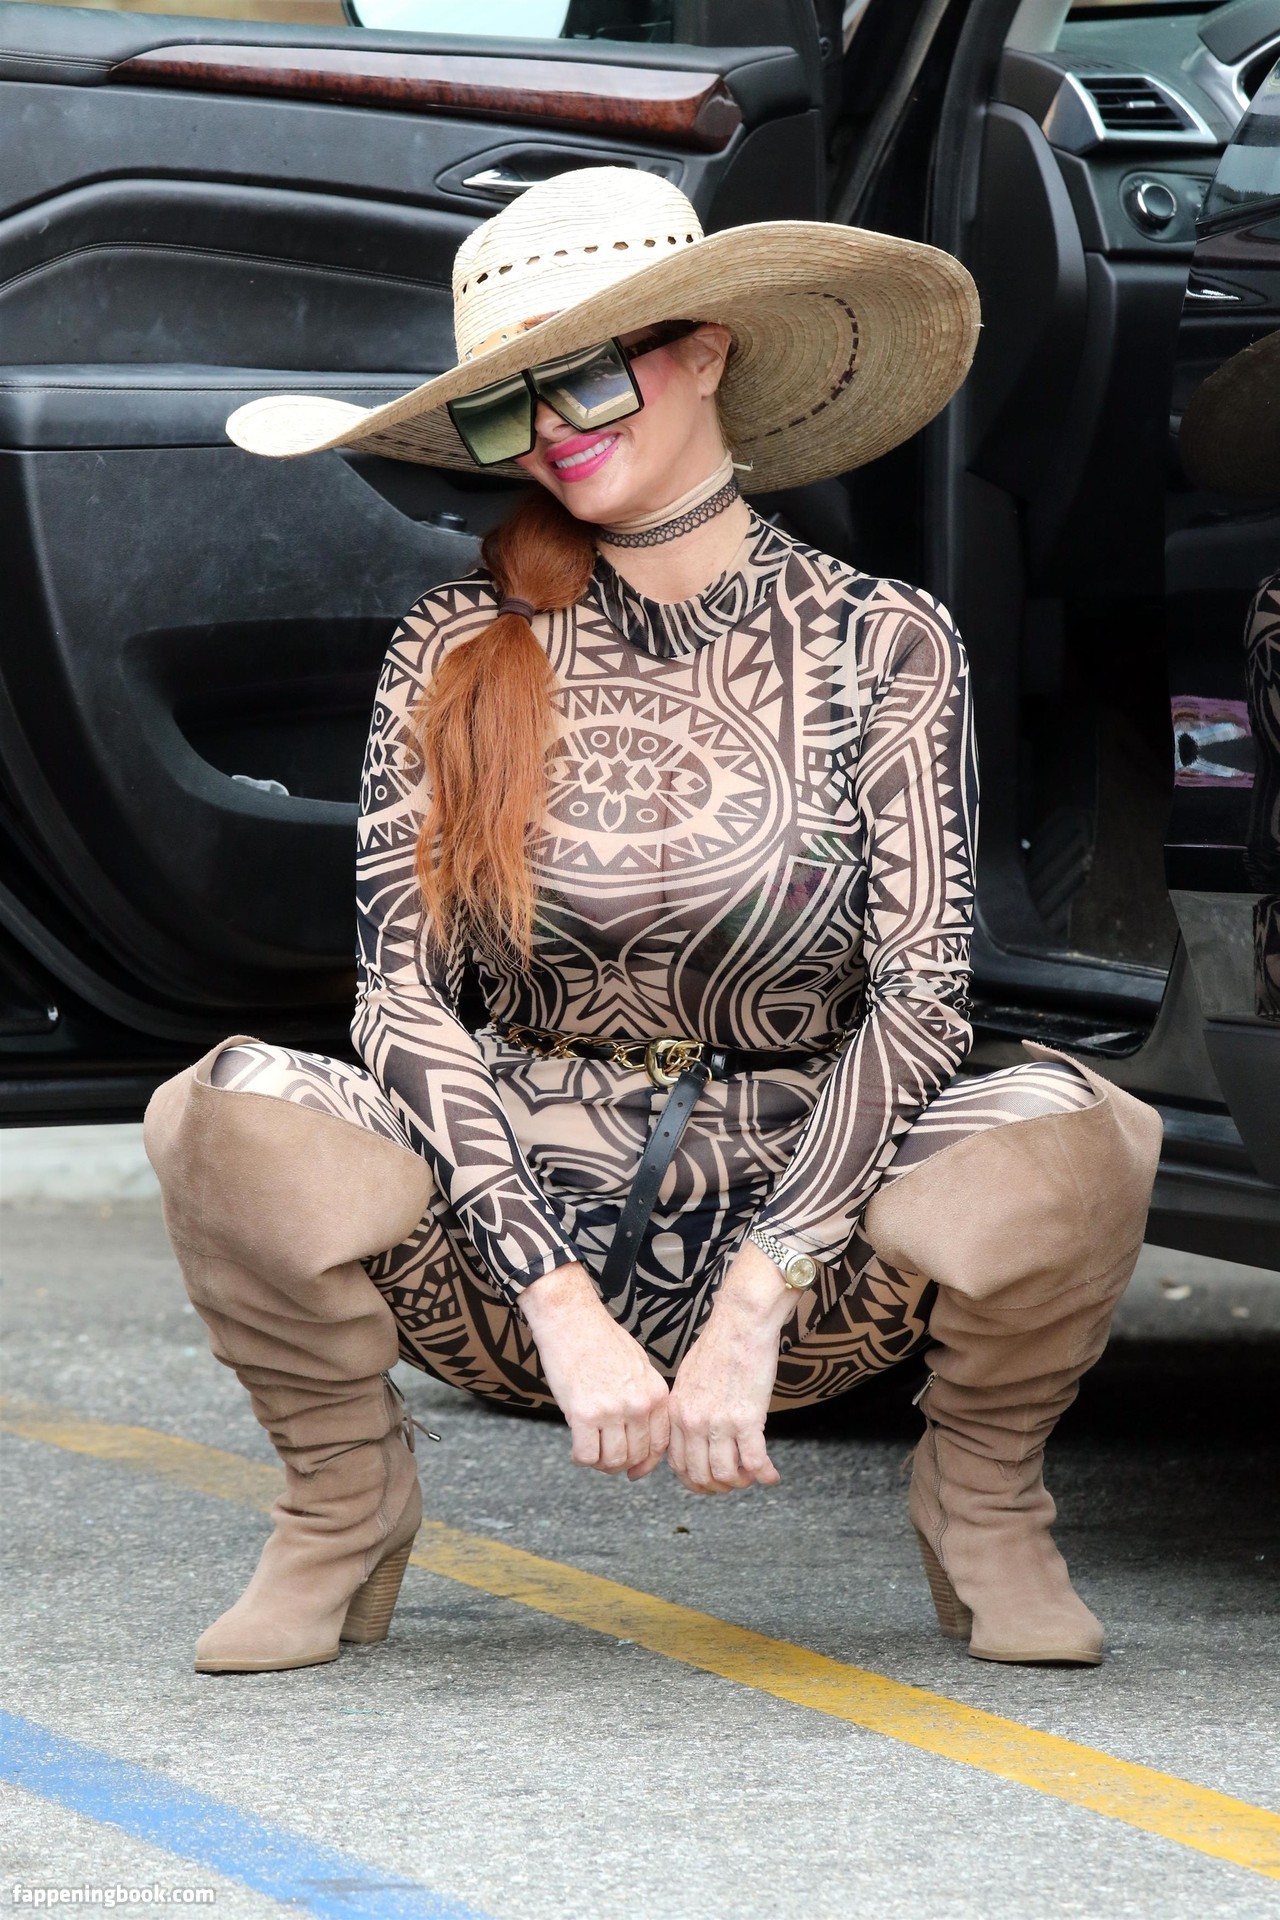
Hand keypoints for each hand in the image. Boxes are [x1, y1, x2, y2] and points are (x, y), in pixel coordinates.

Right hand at [520, 1262, 669, 1478]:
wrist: (571, 1320)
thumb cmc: (601, 1340)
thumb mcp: (638, 1366)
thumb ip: (644, 1399)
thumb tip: (643, 1436)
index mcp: (656, 1393)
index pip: (660, 1444)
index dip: (646, 1463)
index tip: (634, 1470)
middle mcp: (639, 1404)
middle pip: (635, 1456)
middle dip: (619, 1463)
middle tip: (603, 1457)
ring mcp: (612, 1410)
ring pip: (612, 1461)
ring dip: (599, 1463)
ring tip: (589, 1449)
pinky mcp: (583, 1414)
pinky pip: (586, 1456)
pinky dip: (580, 1458)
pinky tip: (575, 1447)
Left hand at [667, 1239, 795, 1493]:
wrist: (741, 1324)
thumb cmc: (720, 1345)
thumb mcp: (689, 1378)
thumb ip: (688, 1408)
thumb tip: (695, 1430)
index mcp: (677, 1411)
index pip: (677, 1464)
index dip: (695, 1480)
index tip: (709, 1481)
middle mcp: (693, 1422)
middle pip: (700, 1475)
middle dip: (718, 1487)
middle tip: (734, 1484)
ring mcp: (718, 1423)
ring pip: (727, 1475)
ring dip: (742, 1482)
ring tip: (753, 1476)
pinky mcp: (747, 1420)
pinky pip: (753, 1462)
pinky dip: (764, 1474)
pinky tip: (772, 1475)